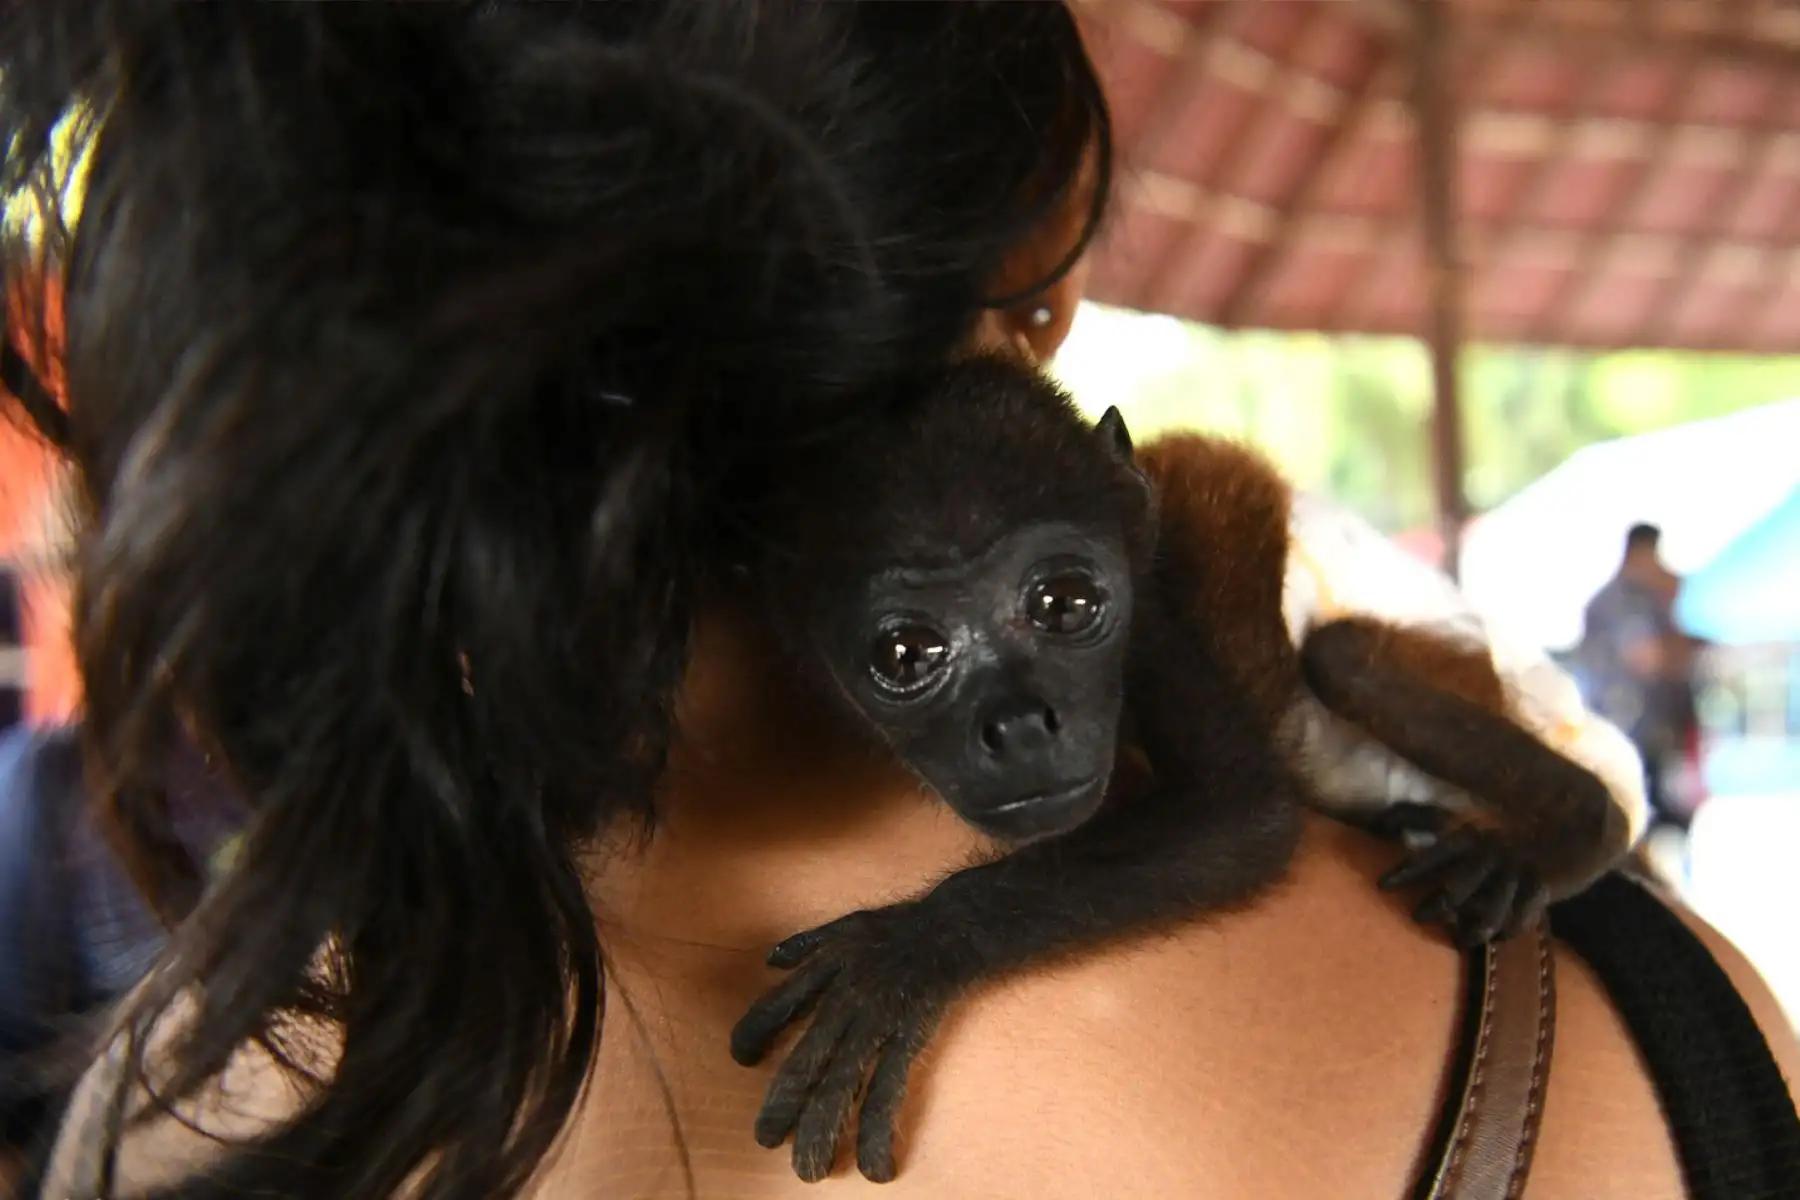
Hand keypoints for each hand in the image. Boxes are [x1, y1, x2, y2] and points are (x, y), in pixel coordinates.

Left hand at [730, 903, 959, 1182]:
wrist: (956, 927)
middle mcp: (844, 999)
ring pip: (840, 1085)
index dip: (755, 1033)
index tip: (742, 1058)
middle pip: (805, 1061)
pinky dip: (877, 1131)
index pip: (776, 1006)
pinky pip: (888, 1092)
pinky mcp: (908, 1039)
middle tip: (765, 1138)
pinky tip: (875, 1165)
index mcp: (826, 970)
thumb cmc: (902, 927)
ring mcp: (876, 1022)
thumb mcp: (847, 925)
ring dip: (821, 1130)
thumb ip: (807, 944)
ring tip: (809, 1168)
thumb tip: (771, 959)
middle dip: (782, 1104)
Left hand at [1371, 804, 1549, 946]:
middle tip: (1417, 917)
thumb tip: (1386, 820)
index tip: (1382, 885)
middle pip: (1455, 890)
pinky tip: (1498, 939)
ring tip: (1458, 939)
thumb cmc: (1510, 822)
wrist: (1576, 820)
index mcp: (1473, 832)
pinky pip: (1520, 919)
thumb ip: (1430, 819)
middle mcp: (1492, 852)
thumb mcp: (1470, 817)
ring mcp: (1518, 871)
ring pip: (1487, 912)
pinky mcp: (1542, 887)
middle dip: (1433, 907)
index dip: (1406, 870)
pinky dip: (1508, 932)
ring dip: (1470, 930)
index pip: (1432, 854)